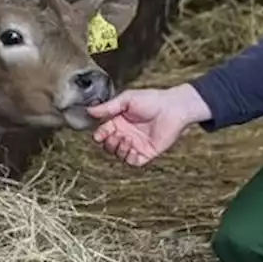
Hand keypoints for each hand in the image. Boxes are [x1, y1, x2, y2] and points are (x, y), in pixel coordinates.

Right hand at [86, 83, 210, 166]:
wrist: (174, 108)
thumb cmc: (152, 100)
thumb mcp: (127, 99)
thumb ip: (108, 107)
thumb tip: (89, 110)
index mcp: (119, 121)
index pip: (103, 133)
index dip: (99, 135)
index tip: (99, 135)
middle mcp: (126, 134)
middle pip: (108, 146)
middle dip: (108, 143)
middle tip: (116, 136)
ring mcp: (136, 144)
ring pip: (118, 155)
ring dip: (118, 149)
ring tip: (126, 139)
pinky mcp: (146, 153)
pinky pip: (132, 162)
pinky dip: (128, 157)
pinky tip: (132, 147)